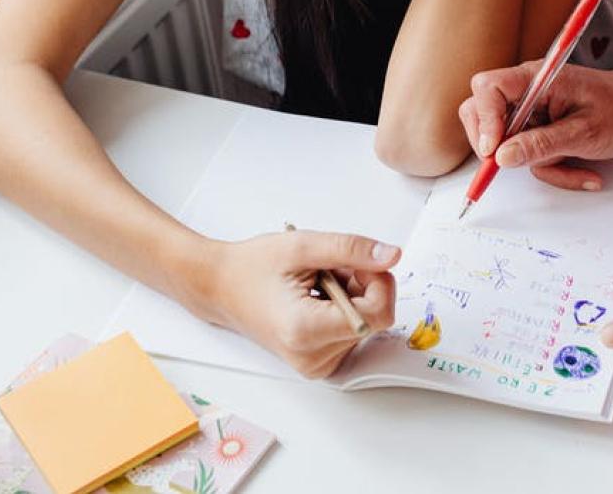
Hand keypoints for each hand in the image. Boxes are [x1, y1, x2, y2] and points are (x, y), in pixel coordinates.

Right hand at [173, 230, 399, 378]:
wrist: (220, 288)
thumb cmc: (253, 267)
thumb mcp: (303, 247)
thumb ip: (351, 249)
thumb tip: (392, 255)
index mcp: (306, 331)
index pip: (378, 314)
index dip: (378, 281)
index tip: (358, 261)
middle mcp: (312, 358)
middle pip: (374, 319)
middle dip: (363, 285)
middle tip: (330, 268)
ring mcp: (316, 365)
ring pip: (366, 324)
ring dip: (354, 294)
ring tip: (319, 281)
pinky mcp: (319, 362)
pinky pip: (353, 332)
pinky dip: (345, 308)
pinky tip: (319, 296)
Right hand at [456, 46, 612, 189]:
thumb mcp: (585, 133)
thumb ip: (542, 144)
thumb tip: (502, 157)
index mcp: (537, 78)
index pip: (489, 88)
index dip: (484, 119)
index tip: (493, 151)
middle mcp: (527, 89)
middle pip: (482, 111)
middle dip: (495, 145)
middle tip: (517, 164)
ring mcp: (530, 108)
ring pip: (506, 141)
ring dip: (537, 163)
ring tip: (573, 166)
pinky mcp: (537, 126)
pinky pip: (526, 152)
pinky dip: (550, 167)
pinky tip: (579, 168)